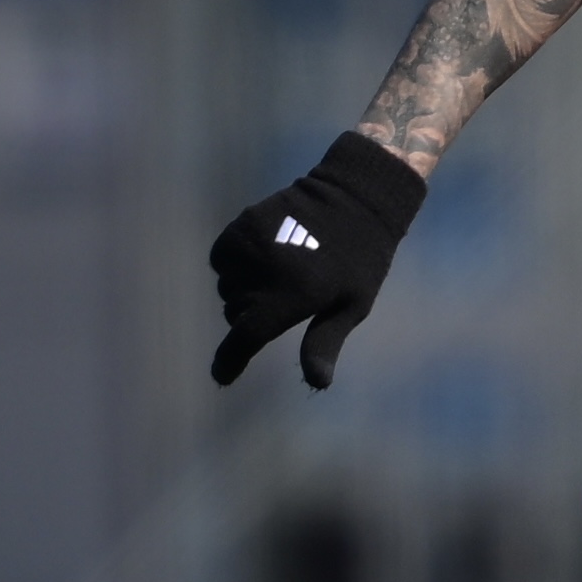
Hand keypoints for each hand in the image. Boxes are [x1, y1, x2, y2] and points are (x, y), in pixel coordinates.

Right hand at [209, 131, 426, 388]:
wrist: (355, 197)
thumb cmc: (361, 261)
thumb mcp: (351, 307)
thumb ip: (325, 343)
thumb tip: (317, 384)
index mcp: (291, 297)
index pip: (246, 337)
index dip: (231, 360)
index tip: (222, 376)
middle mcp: (263, 273)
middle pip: (236, 314)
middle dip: (251, 318)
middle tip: (284, 304)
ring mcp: (249, 245)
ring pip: (226, 287)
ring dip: (241, 292)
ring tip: (276, 278)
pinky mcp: (240, 224)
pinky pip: (220, 258)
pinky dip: (232, 266)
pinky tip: (261, 260)